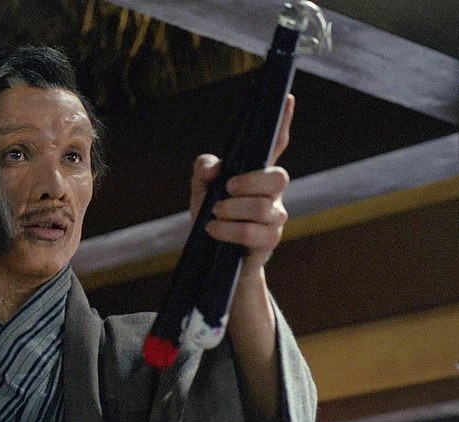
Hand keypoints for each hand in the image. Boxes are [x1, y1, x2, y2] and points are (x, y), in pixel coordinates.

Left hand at [188, 95, 293, 268]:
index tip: (287, 98)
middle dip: (251, 181)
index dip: (283, 123)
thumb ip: (204, 169)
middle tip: (226, 189)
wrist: (211, 257)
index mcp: (257, 172)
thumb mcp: (201, 188)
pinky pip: (256, 233)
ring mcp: (275, 216)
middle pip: (278, 177)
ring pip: (263, 208)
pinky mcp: (270, 239)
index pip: (276, 143)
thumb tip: (214, 168)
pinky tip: (213, 230)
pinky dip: (230, 231)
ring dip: (233, 210)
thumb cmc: (211, 214)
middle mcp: (271, 192)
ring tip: (213, 214)